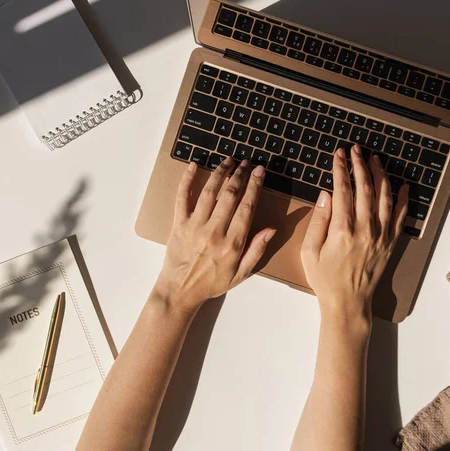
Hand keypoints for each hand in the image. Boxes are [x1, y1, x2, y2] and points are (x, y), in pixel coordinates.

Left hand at [154, 157, 275, 314]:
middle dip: (240, 175)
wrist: (180, 290)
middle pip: (230, 195)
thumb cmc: (212, 283)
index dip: (254, 186)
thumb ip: (257, 250)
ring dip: (220, 173)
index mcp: (232, 243)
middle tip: (247, 162)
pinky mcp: (178, 224)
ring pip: (210, 192)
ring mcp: (194, 226)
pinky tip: (194, 166)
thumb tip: (271, 229)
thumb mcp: (241, 273)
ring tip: (228, 160)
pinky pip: (182, 197)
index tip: (259, 171)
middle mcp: (214, 231)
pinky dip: (187, 180)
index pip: (247, 207)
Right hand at [301, 145, 408, 321]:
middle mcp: (365, 229)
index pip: (343, 190)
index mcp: (342, 230)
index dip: (341, 169)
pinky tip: (403, 185)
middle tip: (356, 149)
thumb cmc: (325, 278)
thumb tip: (326, 195)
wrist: (348, 303)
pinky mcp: (390, 243)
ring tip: (375, 159)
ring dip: (380, 175)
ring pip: (384, 197)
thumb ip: (318, 221)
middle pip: (365, 188)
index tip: (338, 154)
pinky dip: (403, 199)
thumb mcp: (309, 251)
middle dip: (360, 165)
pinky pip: (400, 216)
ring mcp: (381, 236)